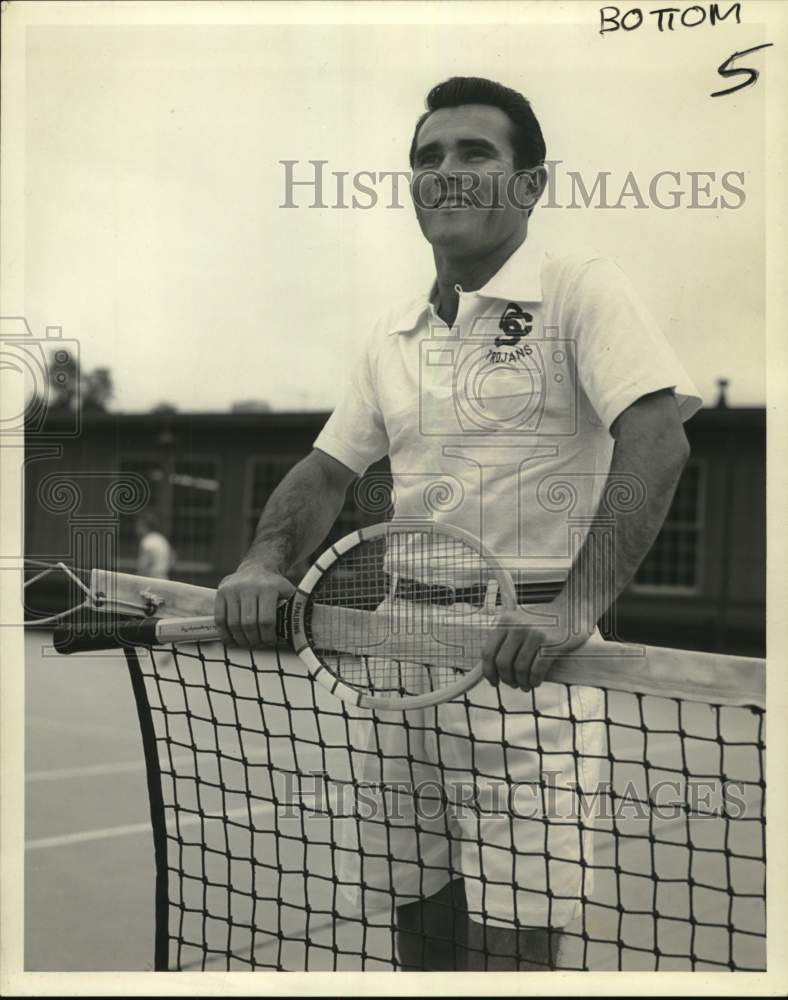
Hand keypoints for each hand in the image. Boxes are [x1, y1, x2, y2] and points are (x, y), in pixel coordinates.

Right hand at [214, 562, 294, 647]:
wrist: (257, 567)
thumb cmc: (275, 586)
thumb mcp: (288, 592)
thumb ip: (293, 608)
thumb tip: (299, 632)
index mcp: (269, 588)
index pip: (267, 620)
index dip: (268, 636)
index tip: (270, 642)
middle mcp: (249, 587)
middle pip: (249, 623)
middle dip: (254, 639)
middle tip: (258, 645)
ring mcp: (233, 589)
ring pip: (233, 623)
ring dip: (240, 639)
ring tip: (247, 643)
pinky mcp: (221, 592)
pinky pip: (220, 619)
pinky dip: (225, 633)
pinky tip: (232, 640)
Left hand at [481, 599, 595, 691]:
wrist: (574, 606)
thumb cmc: (546, 618)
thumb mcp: (520, 619)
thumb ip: (507, 635)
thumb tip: (494, 666)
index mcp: (505, 621)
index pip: (488, 652)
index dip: (489, 671)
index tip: (493, 682)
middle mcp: (517, 627)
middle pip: (502, 663)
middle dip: (506, 679)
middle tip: (512, 684)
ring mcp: (535, 635)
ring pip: (519, 669)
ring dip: (521, 682)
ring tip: (525, 685)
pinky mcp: (551, 644)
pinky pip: (536, 670)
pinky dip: (534, 681)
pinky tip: (535, 682)